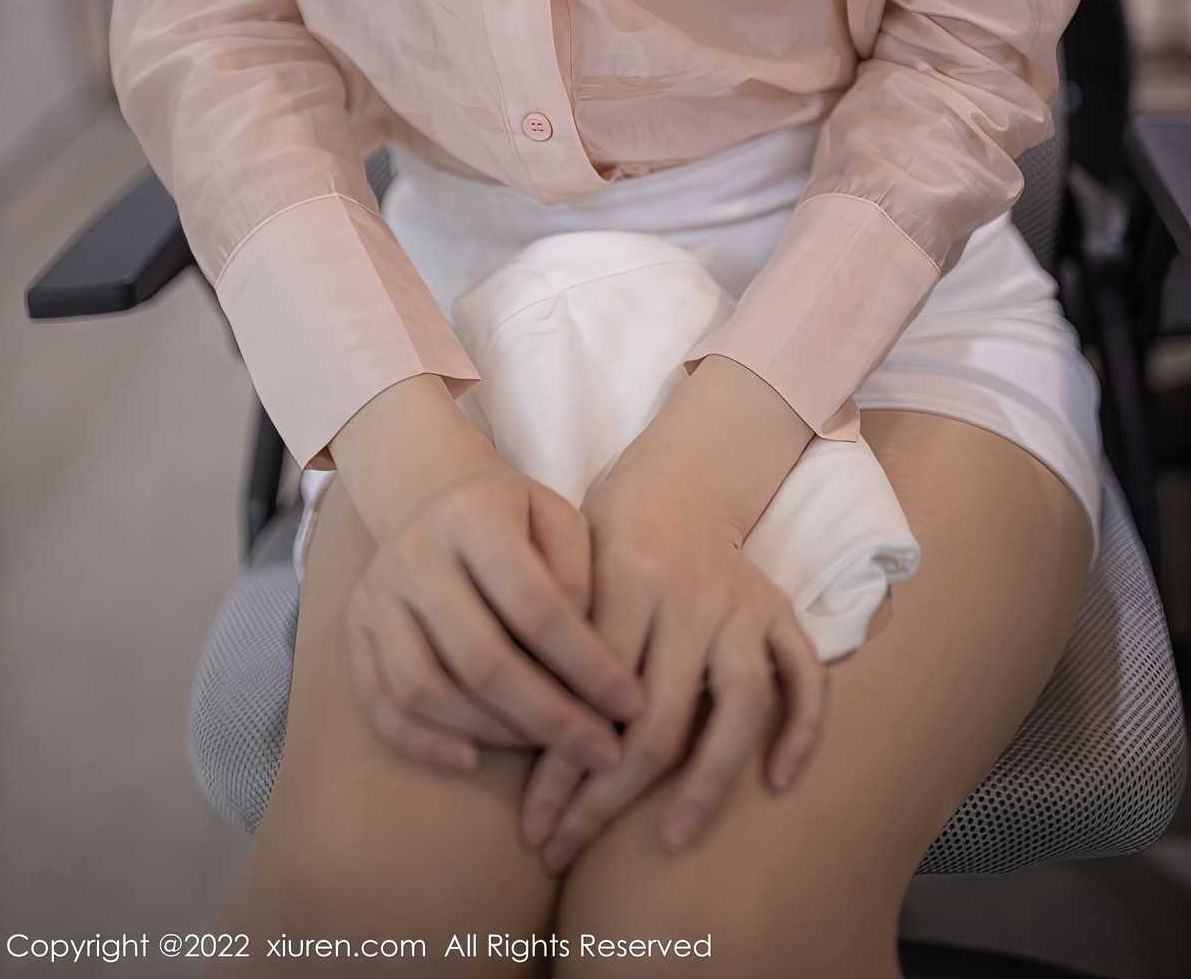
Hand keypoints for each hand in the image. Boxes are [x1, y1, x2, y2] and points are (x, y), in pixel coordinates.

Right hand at [343, 454, 647, 774]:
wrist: (438, 499)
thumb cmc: (518, 521)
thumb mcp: (561, 522)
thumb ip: (582, 578)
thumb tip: (593, 660)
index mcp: (475, 515)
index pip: (537, 605)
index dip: (589, 664)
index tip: (635, 705)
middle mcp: (415, 553)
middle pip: (481, 657)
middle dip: (550, 717)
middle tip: (602, 753)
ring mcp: (377, 593)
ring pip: (425, 688)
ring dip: (494, 733)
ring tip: (548, 753)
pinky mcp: (354, 629)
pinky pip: (380, 703)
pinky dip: (421, 741)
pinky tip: (470, 760)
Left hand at [517, 468, 827, 870]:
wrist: (676, 478)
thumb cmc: (605, 536)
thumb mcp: (567, 567)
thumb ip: (556, 642)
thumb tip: (519, 746)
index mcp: (629, 575)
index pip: (594, 692)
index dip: (562, 767)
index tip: (535, 824)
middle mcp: (693, 592)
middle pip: (660, 715)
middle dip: (609, 796)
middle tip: (569, 847)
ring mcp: (743, 603)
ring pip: (741, 703)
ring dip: (707, 780)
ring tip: (673, 838)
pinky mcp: (781, 609)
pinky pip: (807, 675)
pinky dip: (801, 730)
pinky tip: (777, 784)